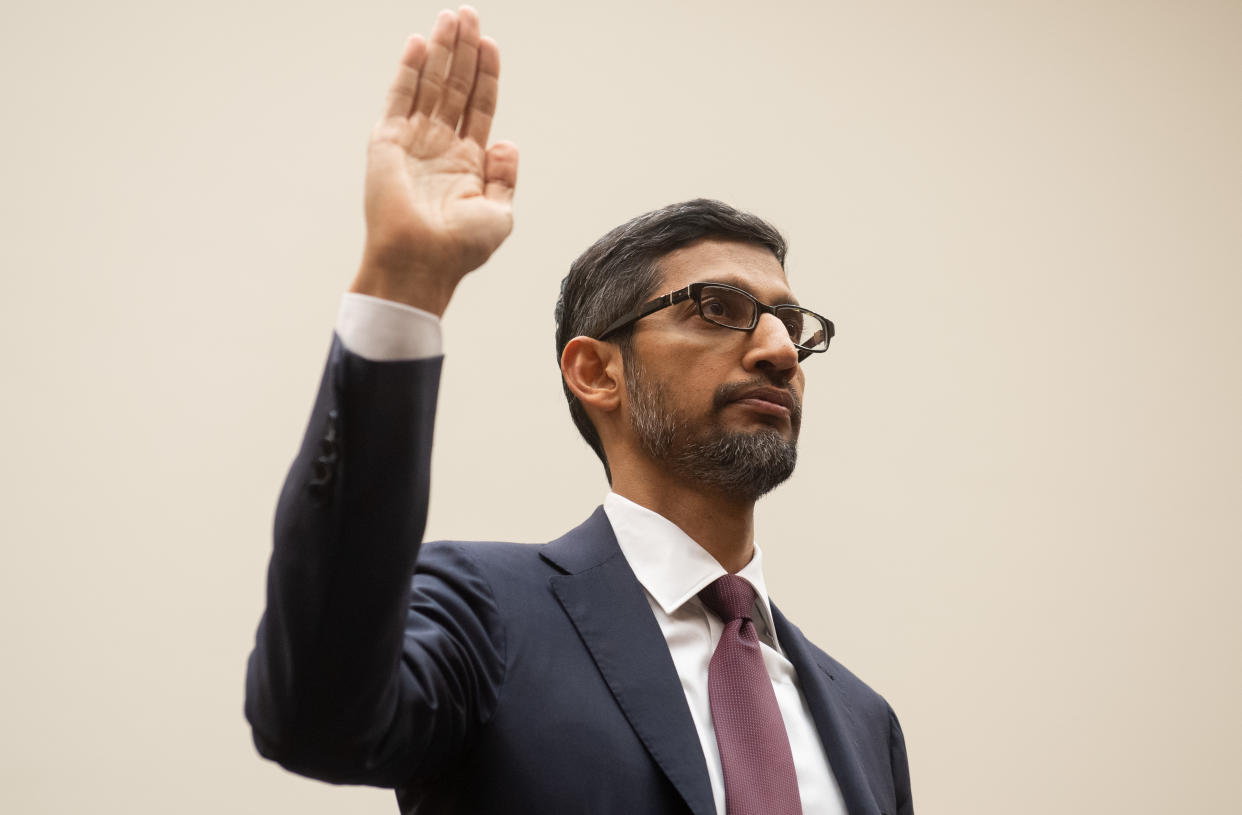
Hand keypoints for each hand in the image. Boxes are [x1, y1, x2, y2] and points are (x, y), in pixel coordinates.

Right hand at [351, 7, 518, 314]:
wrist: (421, 263)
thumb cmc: (460, 249)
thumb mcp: (499, 214)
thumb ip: (506, 176)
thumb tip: (507, 141)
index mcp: (467, 163)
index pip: (479, 107)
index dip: (486, 75)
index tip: (491, 44)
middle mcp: (440, 147)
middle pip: (455, 87)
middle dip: (463, 51)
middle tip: (469, 15)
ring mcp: (413, 142)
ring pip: (430, 85)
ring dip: (441, 51)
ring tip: (452, 18)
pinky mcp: (388, 142)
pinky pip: (400, 97)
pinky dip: (408, 70)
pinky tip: (419, 42)